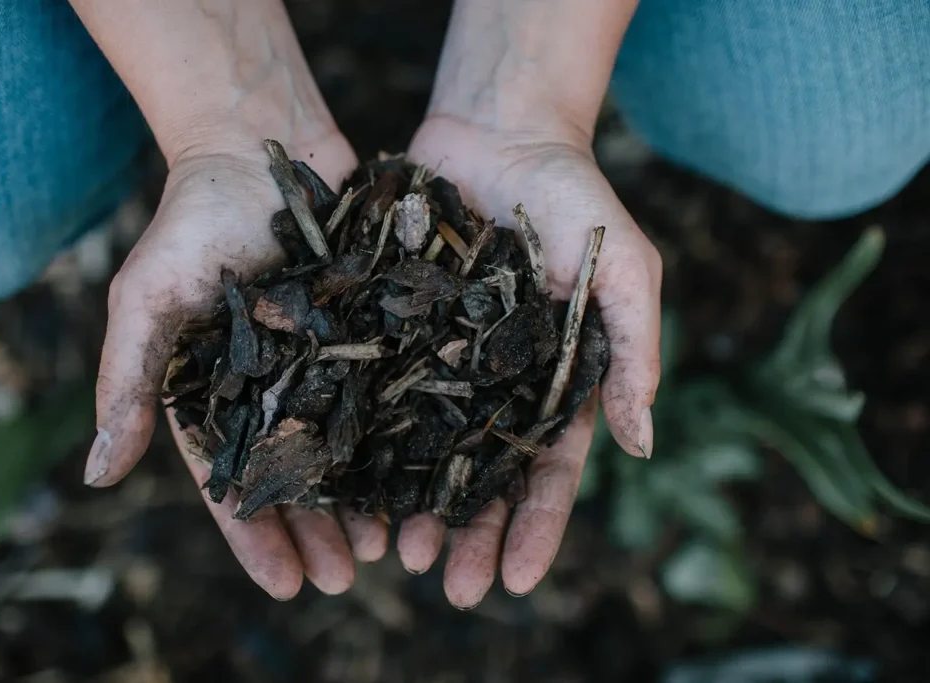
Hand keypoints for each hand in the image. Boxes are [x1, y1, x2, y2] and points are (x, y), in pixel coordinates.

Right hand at [83, 133, 389, 598]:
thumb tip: (95, 476)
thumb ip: (126, 381)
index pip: (236, 481)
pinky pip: (396, 392)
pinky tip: (431, 473)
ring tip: (396, 546)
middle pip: (301, 477)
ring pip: (353, 446)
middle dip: (323, 531)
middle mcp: (277, 388)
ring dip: (371, 499)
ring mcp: (331, 361)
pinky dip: (409, 435)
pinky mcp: (376, 329)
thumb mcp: (148, 299)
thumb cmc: (192, 220)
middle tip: (352, 579)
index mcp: (220, 394)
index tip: (287, 586)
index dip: (257, 537)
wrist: (260, 145)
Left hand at [401, 115, 662, 607]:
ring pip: (425, 449)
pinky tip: (349, 484)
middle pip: (483, 476)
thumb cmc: (575, 196)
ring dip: (414, 506)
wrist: (500, 130)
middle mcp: (496, 383)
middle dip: (469, 534)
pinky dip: (367, 442)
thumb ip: (635, 352)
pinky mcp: (395, 331)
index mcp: (555, 382)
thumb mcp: (624, 268)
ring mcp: (442, 361)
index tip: (515, 580)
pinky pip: (378, 393)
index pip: (551, 470)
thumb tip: (643, 445)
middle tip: (446, 587)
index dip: (537, 527)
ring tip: (395, 554)